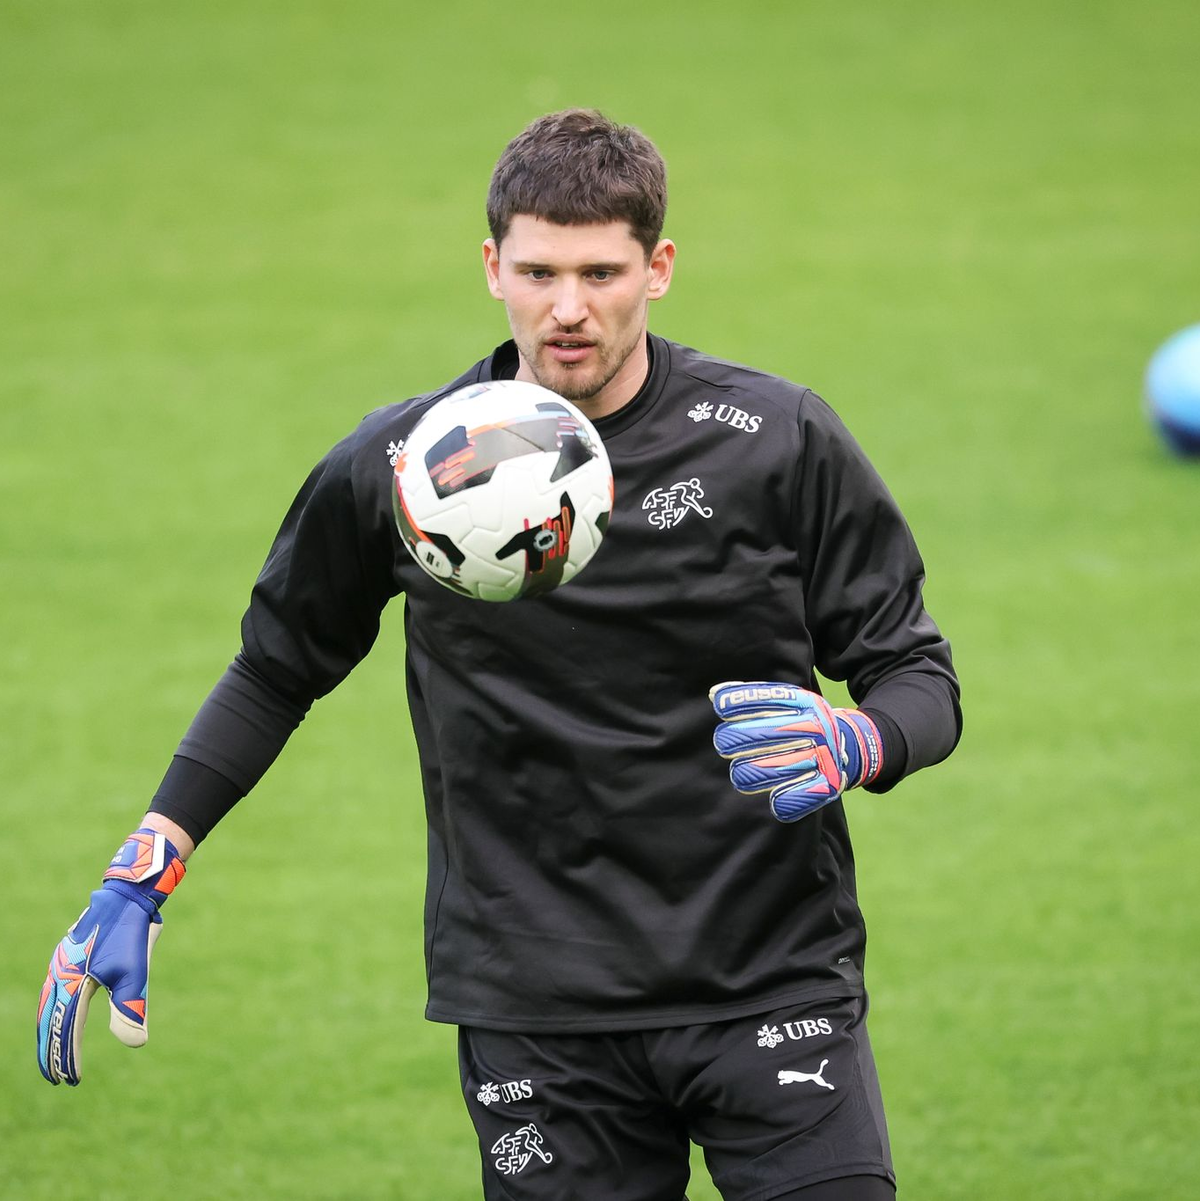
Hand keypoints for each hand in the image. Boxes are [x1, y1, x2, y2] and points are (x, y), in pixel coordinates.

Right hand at [37, 828, 185, 1084]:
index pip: (66, 1031)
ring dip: (50, 1035)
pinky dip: (53, 1014)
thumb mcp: (134, 973)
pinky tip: (60, 1020)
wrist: (124, 898)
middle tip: (57, 1079)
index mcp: (71, 985)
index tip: (71, 1081)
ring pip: (48, 1009)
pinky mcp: (67, 959)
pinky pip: (53, 994)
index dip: (68, 1057)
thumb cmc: (130, 936)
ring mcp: (60, 967)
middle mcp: (59, 977)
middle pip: (50, 1023)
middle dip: (53, 1052)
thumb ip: (130, 1009)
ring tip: (56, 1057)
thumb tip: (136, 1044)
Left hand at [710, 681, 882, 821]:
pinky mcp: (826, 786)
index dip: (739, 702)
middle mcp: (816, 728)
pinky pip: (791, 799)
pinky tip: (772, 795)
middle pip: (762, 735)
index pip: (767, 699)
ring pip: (767, 769)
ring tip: (741, 772)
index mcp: (807, 705)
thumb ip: (756, 698)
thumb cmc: (806, 724)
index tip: (721, 707)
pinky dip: (778, 800)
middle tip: (724, 744)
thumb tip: (715, 695)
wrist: (851, 748)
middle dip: (734, 740)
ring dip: (746, 773)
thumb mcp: (791, 704)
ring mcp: (822, 758)